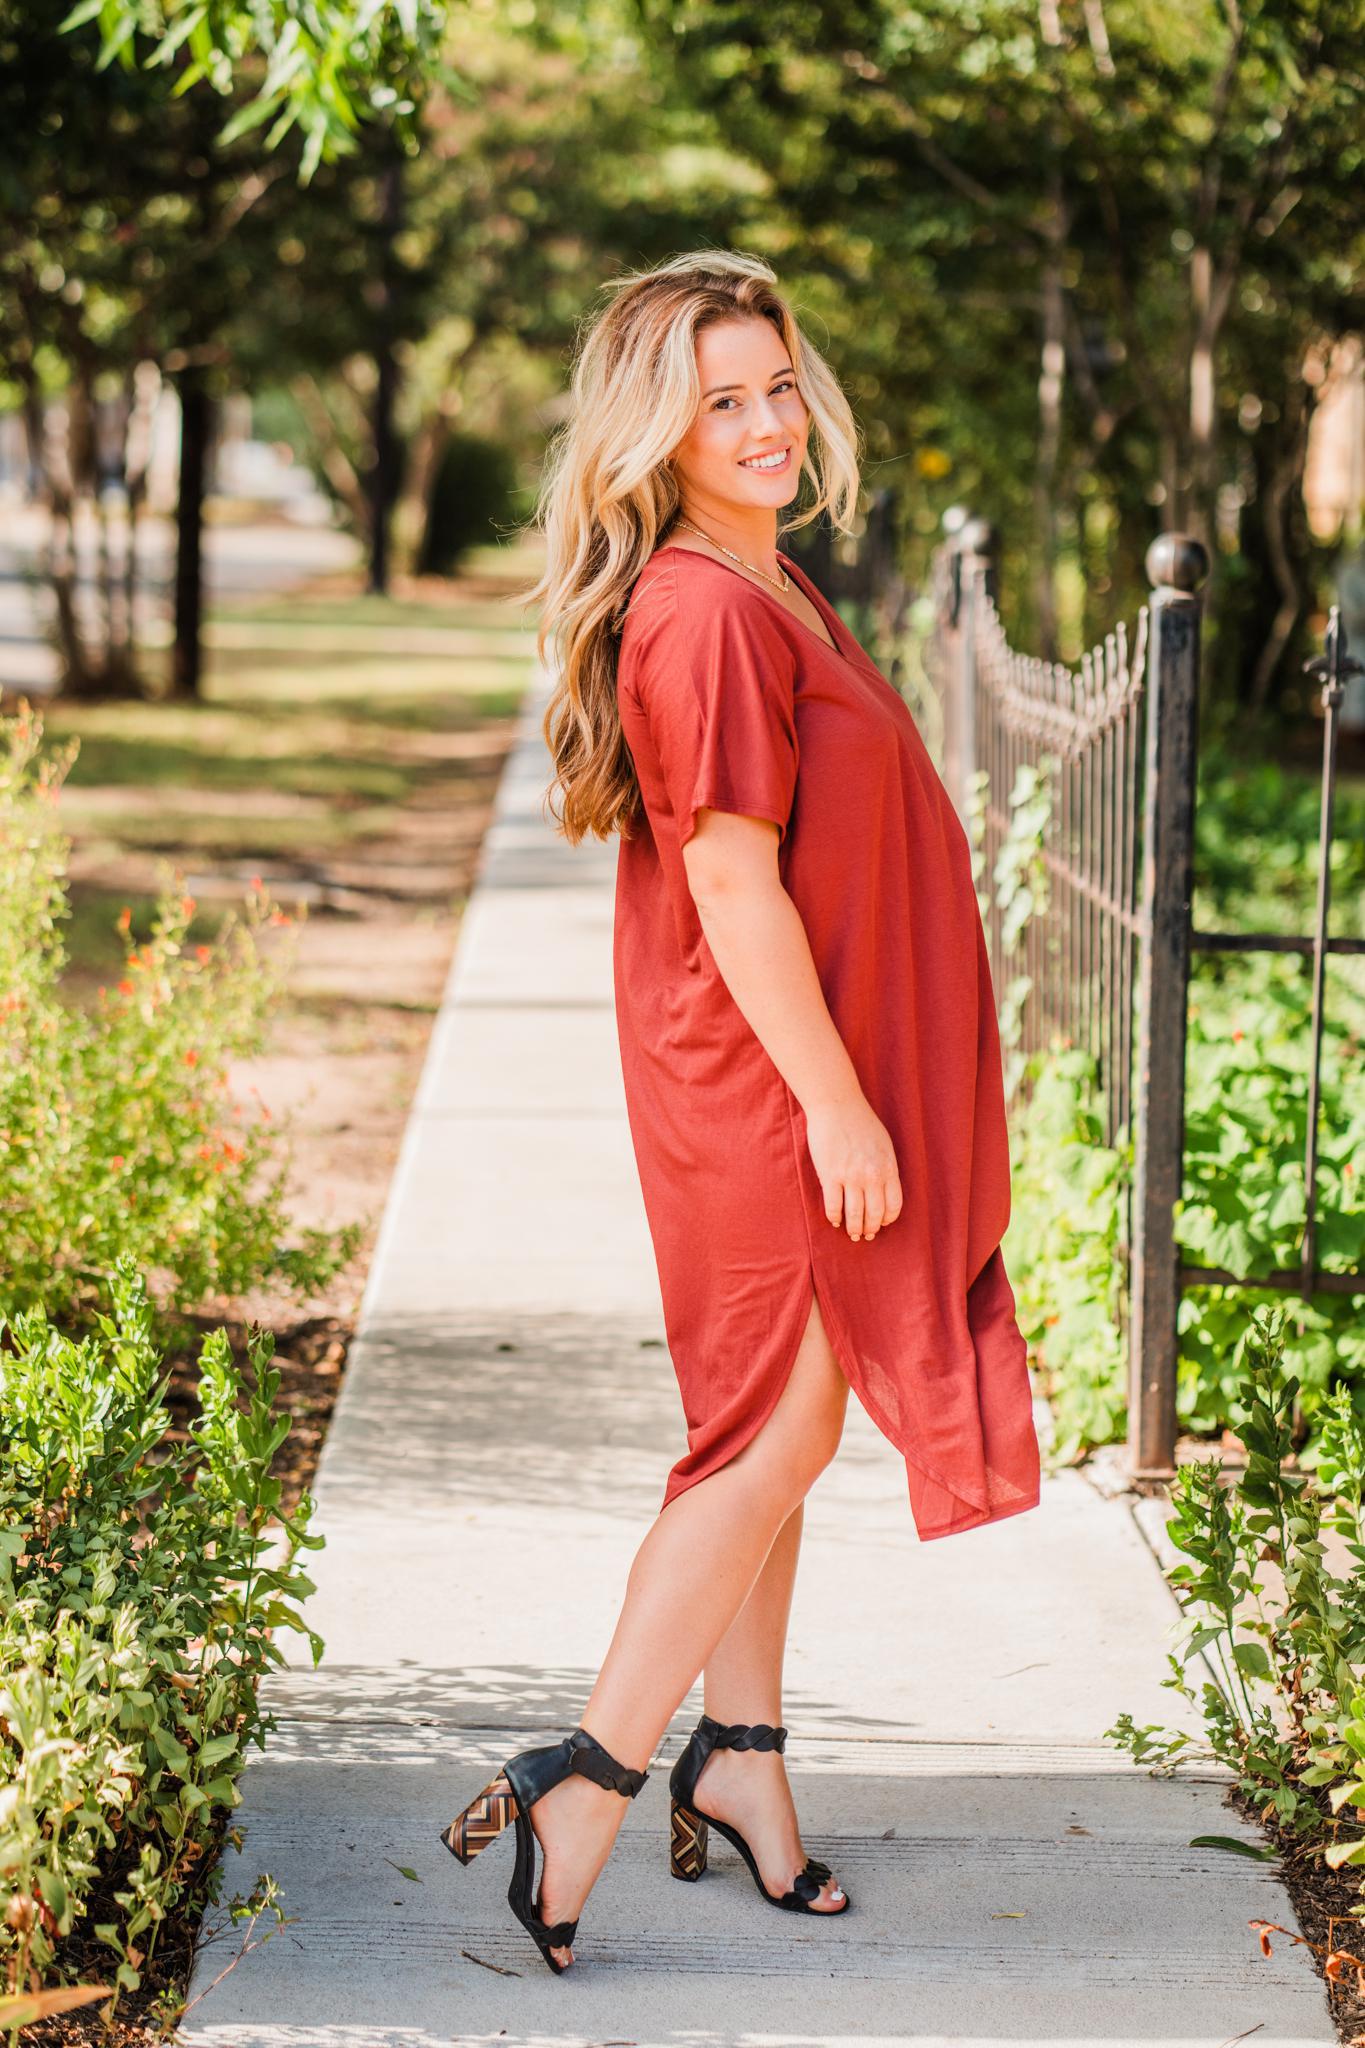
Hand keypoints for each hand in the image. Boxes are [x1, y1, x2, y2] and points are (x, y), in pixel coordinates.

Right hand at [804, 1094, 902, 1241]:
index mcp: (888, 1168)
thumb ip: (885, 1167)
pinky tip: (834, 1219)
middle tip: (865, 1235)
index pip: (894, 1205)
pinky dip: (834, 1217)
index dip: (887, 1219)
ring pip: (854, 1215)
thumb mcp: (883, 1144)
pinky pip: (833, 1206)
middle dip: (870, 1229)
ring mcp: (850, 1177)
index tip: (881, 1223)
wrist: (837, 1105)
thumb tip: (882, 1189)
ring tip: (851, 1233)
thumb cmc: (861, 1122)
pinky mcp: (830, 1176)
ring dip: (853, 1229)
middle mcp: (871, 1176)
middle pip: (874, 1214)